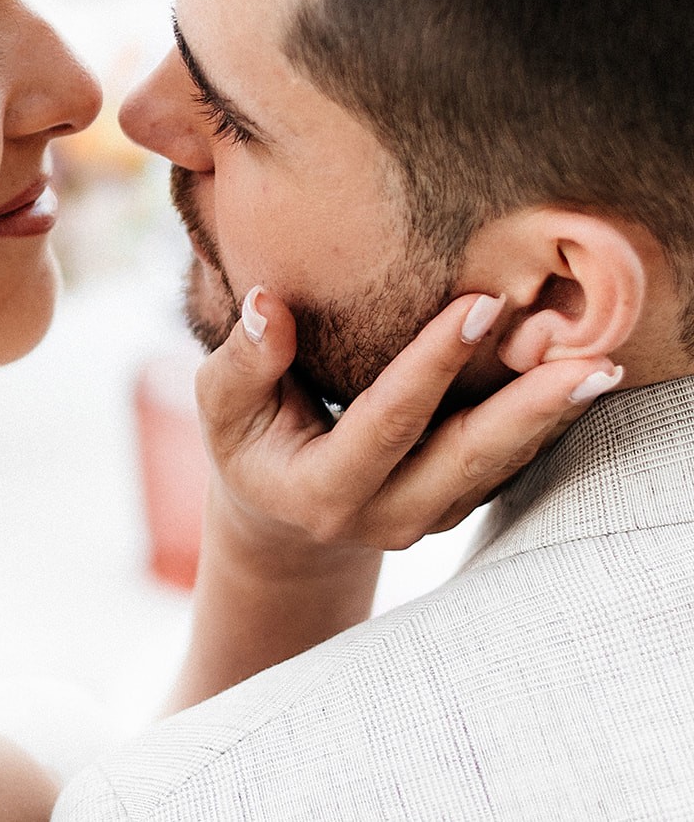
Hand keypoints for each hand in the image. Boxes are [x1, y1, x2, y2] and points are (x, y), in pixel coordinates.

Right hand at [199, 287, 621, 569]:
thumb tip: (267, 303)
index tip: (478, 304)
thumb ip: (241, 361)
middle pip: (468, 458)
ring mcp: (427, 518)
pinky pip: (507, 463)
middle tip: (589, 361)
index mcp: (323, 492)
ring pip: (500, 465)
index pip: (387, 422)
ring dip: (552, 415)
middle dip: (531, 407)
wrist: (279, 513)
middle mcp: (384, 516)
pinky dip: (543, 421)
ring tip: (601, 365)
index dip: (432, 363)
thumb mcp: (221, 406)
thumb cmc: (248, 442)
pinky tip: (575, 378)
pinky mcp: (457, 505)